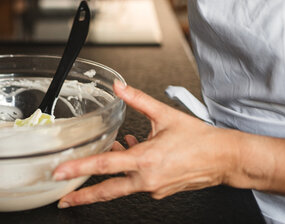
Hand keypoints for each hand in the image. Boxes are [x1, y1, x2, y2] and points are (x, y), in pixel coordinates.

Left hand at [52, 80, 240, 207]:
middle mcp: (147, 179)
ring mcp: (153, 188)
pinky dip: (128, 170)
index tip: (61, 173)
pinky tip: (131, 153)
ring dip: (110, 174)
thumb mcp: (164, 115)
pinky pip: (136, 183)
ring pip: (122, 184)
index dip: (79, 169)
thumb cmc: (199, 139)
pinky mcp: (159, 191)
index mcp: (146, 160)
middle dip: (82, 195)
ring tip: (107, 155)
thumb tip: (119, 87)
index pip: (105, 166)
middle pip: (107, 190)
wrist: (224, 159)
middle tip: (63, 197)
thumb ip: (137, 100)